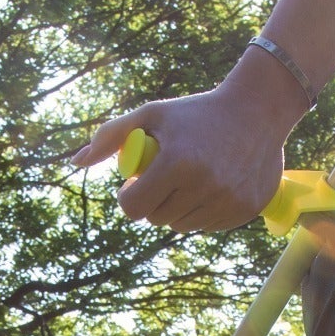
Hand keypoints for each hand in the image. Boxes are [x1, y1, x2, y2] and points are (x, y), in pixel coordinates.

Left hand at [72, 56, 297, 232]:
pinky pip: (209, 226)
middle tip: (163, 179)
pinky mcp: (246, 210)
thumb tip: (76, 161)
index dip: (129, 198)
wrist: (258, 110)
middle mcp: (204, 185)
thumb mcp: (152, 114)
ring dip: (177, 209)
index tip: (135, 185)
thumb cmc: (195, 112)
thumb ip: (111, 137)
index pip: (134, 207)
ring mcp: (228, 200)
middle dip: (153, 201)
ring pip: (182, 226)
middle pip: (157, 219)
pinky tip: (213, 186)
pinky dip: (204, 212)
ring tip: (188, 180)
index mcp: (177, 162)